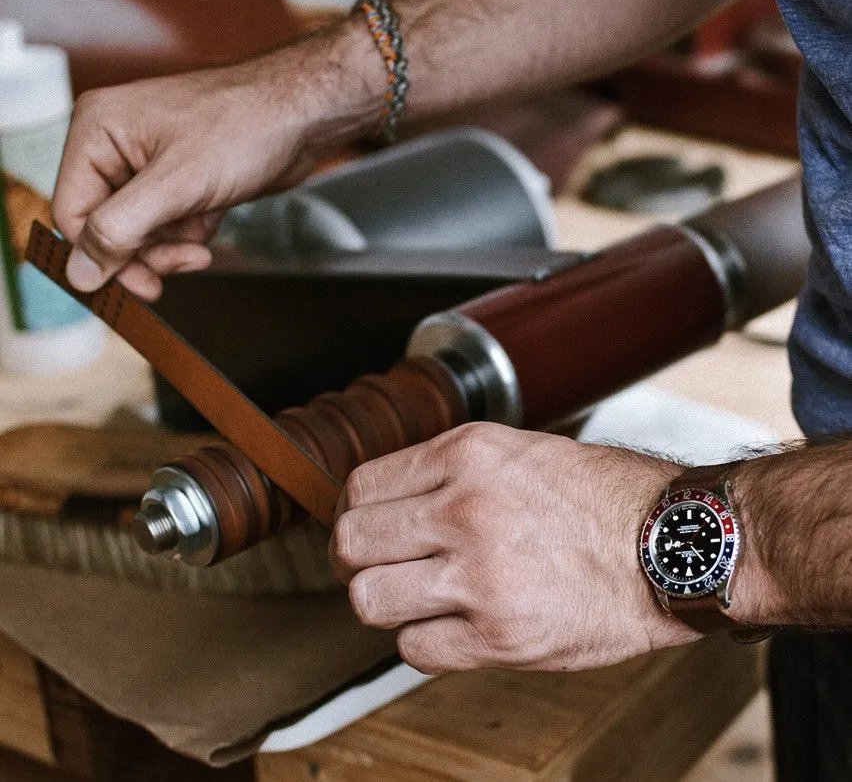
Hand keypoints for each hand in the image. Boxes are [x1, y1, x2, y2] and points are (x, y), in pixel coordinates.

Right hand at [53, 22, 382, 299]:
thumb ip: (120, 229)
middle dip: (146, 251)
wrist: (303, 116)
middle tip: (182, 262)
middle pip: (107, 227)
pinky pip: (170, 226)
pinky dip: (190, 234)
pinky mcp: (182, 180)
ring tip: (200, 236)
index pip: (72, 213)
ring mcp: (150, 164)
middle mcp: (117, 146)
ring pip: (141, 233)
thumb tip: (80, 273)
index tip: (140, 282)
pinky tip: (211, 218)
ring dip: (172, 245)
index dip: (103, 255)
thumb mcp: (176, 185)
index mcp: (98, 131)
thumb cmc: (245, 128)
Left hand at [329, 422, 699, 673]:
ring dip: (386, 602)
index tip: (370, 526)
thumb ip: (449, 471)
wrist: (671, 545)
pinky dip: (425, 640)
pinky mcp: (500, 636)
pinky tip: (455, 625)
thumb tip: (390, 499)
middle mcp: (465, 509)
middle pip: (352, 543)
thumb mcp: (520, 452)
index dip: (357, 511)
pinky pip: (414, 648)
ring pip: (369, 599)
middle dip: (359, 558)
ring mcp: (480, 575)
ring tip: (418, 596)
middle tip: (381, 564)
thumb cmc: (604, 497)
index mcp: (468, 455)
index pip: (361, 487)